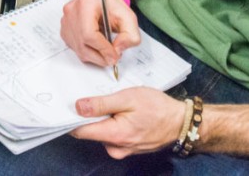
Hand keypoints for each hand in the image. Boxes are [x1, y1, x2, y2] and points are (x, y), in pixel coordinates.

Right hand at [60, 0, 140, 68]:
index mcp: (85, 4)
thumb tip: (118, 50)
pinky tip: (97, 44)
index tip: (115, 56)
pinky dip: (89, 52)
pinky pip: (76, 49)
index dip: (103, 49)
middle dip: (101, 56)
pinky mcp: (64, 31)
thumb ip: (130, 35)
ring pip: (79, 50)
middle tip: (114, 57)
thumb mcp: (129, 17)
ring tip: (107, 47)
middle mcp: (71, 12)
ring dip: (96, 56)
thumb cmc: (111, 4)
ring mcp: (66, 22)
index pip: (89, 34)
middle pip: (83, 46)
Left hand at [70, 88, 185, 157]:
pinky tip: (124, 113)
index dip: (71, 118)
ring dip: (104, 119)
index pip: (80, 131)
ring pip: (102, 133)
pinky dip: (114, 124)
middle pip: (90, 132)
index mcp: (114, 135)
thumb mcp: (128, 98)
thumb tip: (78, 107)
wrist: (181, 122)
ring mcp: (123, 150)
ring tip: (118, 104)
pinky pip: (112, 136)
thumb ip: (101, 104)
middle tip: (101, 98)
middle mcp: (116, 148)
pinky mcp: (128, 148)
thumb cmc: (157, 108)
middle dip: (91, 115)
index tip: (68, 105)